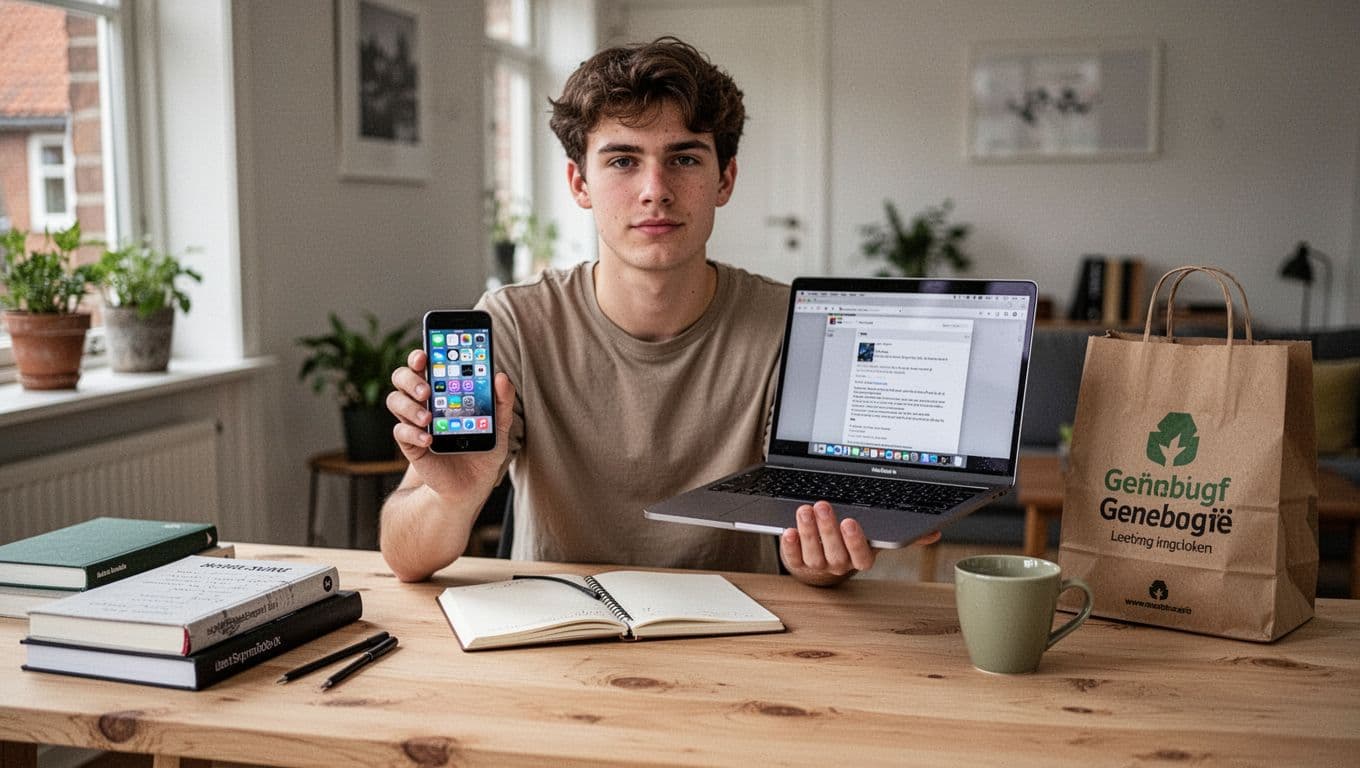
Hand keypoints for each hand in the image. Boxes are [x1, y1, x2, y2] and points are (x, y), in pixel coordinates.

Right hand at [387, 349, 514, 501]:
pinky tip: (429, 439)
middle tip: (427, 389)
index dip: (420, 356)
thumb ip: (502, 402)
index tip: (425, 354)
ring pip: (394, 400)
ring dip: (408, 405)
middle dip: (410, 378)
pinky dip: (413, 433)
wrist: (472, 484)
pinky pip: (400, 432)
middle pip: (401, 377)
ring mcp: (414, 421)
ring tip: (429, 417)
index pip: (424, 364)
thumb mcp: (499, 425)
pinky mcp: (410, 444)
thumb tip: (501, 377)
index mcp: (443, 389)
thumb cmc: (482, 447)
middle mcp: (424, 401)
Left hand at [780, 501, 941, 586]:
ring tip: (804, 510)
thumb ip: (902, 532)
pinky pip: (793, 558)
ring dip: (808, 533)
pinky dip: (790, 546)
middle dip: (828, 530)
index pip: (862, 556)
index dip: (855, 541)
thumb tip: (935, 531)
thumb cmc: (852, 541)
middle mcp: (840, 564)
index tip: (851, 521)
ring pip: (813, 555)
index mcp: (861, 558)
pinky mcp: (797, 562)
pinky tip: (787, 531)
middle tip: (823, 506)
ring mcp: (818, 565)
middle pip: (835, 553)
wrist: (824, 560)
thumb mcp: (878, 536)